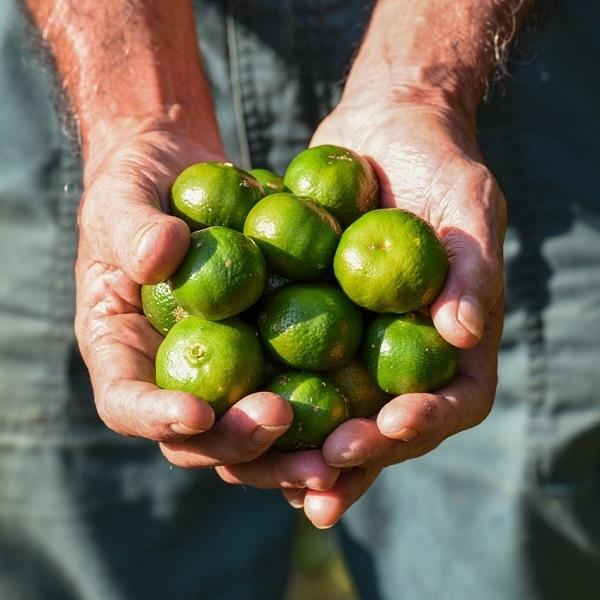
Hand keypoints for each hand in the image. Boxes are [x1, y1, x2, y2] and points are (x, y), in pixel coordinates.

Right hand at [75, 126, 338, 491]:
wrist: (184, 173)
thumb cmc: (138, 182)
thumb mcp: (123, 194)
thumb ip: (133, 226)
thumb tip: (159, 254)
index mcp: (123, 348)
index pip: (126, 401)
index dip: (156, 417)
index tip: (196, 413)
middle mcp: (175, 371)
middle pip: (197, 436)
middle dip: (236, 440)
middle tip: (279, 419)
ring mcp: (225, 366)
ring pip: (250, 429)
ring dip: (287, 449)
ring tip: (331, 451)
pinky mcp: (268, 351)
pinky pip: (293, 385)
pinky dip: (321, 409)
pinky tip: (361, 413)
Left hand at [278, 99, 505, 526]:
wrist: (385, 130)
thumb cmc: (439, 163)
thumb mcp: (468, 204)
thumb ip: (471, 267)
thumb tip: (462, 334)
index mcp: (455, 341)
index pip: (456, 400)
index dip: (428, 421)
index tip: (390, 424)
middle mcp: (407, 354)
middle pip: (391, 425)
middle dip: (360, 452)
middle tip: (322, 466)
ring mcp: (359, 343)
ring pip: (337, 411)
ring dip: (308, 447)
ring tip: (270, 469)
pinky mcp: (312, 322)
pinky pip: (291, 367)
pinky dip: (268, 396)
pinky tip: (231, 415)